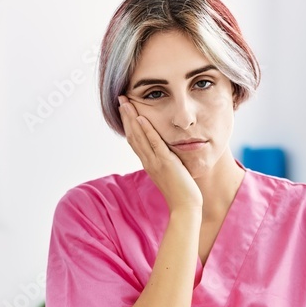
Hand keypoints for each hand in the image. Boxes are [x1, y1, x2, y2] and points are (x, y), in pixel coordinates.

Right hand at [118, 96, 201, 213]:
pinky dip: (147, 130)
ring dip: (131, 118)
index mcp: (148, 163)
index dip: (128, 124)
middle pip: (132, 135)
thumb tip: (163, 152)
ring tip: (126, 103)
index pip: (134, 140)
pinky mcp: (166, 163)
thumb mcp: (168, 173)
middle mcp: (148, 161)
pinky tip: (141, 118)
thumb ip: (163, 162)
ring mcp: (155, 162)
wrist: (185, 207)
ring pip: (139, 137)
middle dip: (125, 116)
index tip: (124, 109)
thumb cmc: (180, 192)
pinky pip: (155, 144)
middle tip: (120, 99)